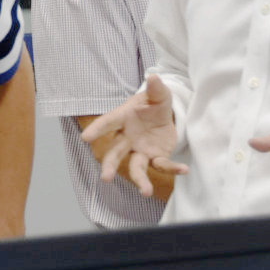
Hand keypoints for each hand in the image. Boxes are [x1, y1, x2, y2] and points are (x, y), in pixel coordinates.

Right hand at [80, 74, 186, 195]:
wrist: (165, 115)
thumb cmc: (153, 104)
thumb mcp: (158, 94)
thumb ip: (156, 88)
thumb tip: (153, 77)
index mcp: (123, 119)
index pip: (108, 123)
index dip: (97, 129)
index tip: (85, 138)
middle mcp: (127, 138)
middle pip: (115, 153)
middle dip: (109, 165)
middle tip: (105, 178)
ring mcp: (140, 150)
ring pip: (136, 167)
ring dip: (140, 180)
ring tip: (146, 192)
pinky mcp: (156, 158)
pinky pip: (162, 165)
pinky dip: (173, 169)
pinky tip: (184, 170)